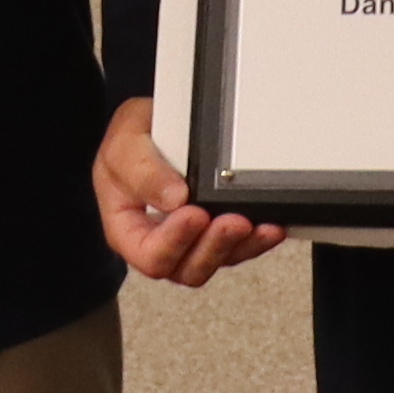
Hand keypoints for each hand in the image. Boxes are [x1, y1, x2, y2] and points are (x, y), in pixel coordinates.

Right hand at [93, 99, 286, 288]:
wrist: (151, 124)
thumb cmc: (130, 141)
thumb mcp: (124, 145)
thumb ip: (142, 172)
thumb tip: (175, 198)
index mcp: (127, 230)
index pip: (150, 255)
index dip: (174, 242)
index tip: (194, 213)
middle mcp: (160, 241)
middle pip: (188, 268)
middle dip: (214, 247)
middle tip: (232, 221)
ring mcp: (192, 239)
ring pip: (218, 261)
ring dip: (240, 246)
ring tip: (256, 224)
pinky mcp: (217, 231)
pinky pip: (238, 247)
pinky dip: (256, 240)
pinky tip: (269, 226)